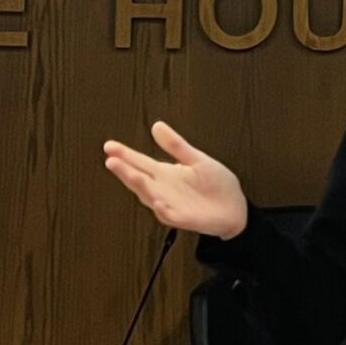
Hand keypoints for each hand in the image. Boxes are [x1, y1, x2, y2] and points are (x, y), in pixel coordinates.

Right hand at [101, 121, 247, 240]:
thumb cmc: (216, 185)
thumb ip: (176, 146)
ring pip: (149, 196)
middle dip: (124, 170)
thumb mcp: (197, 160)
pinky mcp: (183, 219)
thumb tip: (157, 125)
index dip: (124, 154)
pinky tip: (157, 200)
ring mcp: (171, 205)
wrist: (236, 209)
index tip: (109, 145)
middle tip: (111, 159)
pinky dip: (162, 208)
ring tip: (128, 173)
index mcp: (165, 174)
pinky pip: (169, 215)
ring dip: (138, 185)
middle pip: (138, 179)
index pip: (139, 162)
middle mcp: (162, 189)